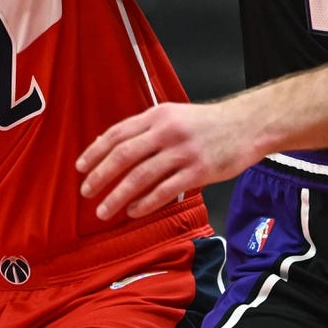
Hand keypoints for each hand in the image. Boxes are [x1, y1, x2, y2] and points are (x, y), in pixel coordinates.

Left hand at [76, 101, 239, 219]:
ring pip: (141, 176)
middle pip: (123, 155)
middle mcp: (166, 132)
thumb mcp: (174, 115)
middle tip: (86, 192)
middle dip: (100, 176)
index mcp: (157, 116)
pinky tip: (134, 211)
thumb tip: (116, 148)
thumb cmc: (208, 123)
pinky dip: (146, 203)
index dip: (95, 151)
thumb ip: (148, 130)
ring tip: (104, 210)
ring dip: (118, 196)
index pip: (117, 134)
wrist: (246, 125)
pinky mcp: (198, 171)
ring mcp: (182, 152)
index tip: (81, 168)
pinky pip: (165, 190)